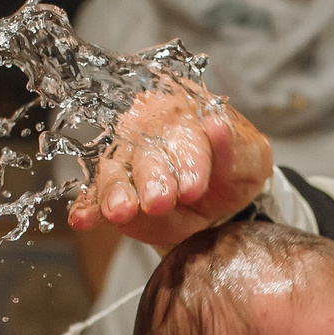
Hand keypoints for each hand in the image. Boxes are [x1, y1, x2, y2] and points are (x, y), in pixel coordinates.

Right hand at [66, 81, 274, 248]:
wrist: (221, 192)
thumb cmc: (235, 168)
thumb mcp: (250, 156)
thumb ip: (235, 146)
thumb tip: (216, 123)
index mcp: (186, 114)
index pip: (184, 133)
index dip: (188, 160)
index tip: (193, 186)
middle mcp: (149, 130)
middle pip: (145, 151)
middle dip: (152, 178)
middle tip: (159, 201)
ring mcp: (126, 159)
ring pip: (115, 171)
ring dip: (116, 192)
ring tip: (121, 211)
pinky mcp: (114, 188)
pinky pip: (95, 194)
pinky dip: (88, 207)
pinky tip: (83, 219)